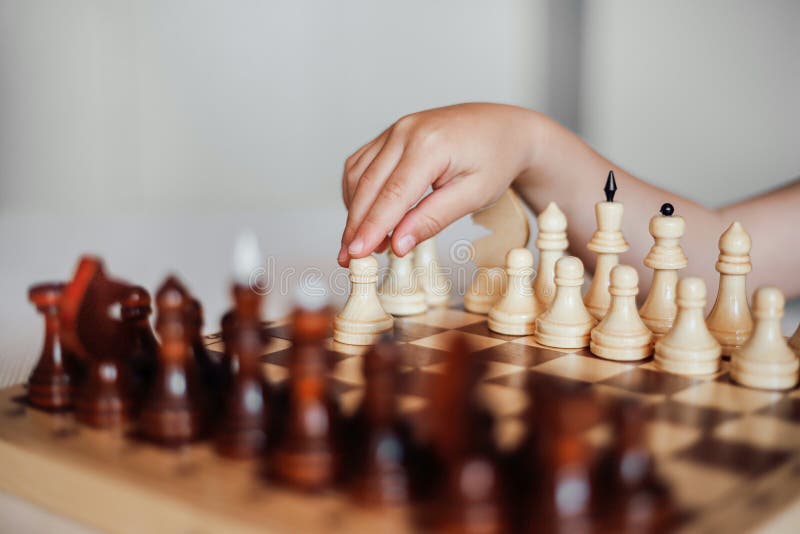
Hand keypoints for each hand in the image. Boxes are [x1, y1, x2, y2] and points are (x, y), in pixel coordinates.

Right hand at [338, 103, 539, 265]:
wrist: (503, 128)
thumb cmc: (495, 160)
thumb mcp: (474, 195)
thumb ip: (433, 219)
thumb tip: (397, 245)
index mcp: (430, 145)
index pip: (392, 195)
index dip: (371, 228)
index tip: (356, 254)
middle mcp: (406, 132)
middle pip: (367, 186)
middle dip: (356, 226)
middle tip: (349, 259)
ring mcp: (395, 130)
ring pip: (358, 175)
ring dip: (354, 210)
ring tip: (362, 243)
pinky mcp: (391, 134)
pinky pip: (362, 164)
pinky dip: (357, 192)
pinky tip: (365, 215)